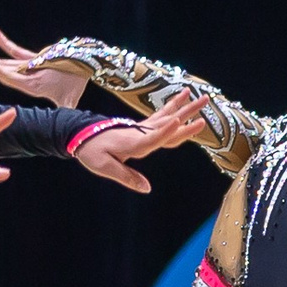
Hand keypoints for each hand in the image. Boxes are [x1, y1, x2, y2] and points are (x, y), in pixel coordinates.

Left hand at [0, 29, 87, 106]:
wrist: (86, 67)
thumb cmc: (77, 83)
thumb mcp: (69, 100)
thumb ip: (65, 112)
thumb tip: (69, 134)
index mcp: (30, 85)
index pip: (7, 76)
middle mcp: (25, 77)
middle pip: (0, 69)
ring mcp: (28, 67)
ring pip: (4, 61)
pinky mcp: (33, 58)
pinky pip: (15, 51)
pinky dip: (5, 43)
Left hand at [72, 91, 210, 192]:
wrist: (82, 135)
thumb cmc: (92, 151)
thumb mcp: (105, 167)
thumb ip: (127, 177)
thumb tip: (147, 189)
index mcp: (133, 144)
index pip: (153, 138)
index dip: (166, 131)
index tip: (179, 122)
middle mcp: (141, 133)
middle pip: (169, 124)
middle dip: (188, 114)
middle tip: (204, 101)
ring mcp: (142, 128)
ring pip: (169, 117)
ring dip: (186, 107)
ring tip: (202, 97)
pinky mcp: (141, 126)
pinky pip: (161, 115)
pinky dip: (173, 107)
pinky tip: (181, 99)